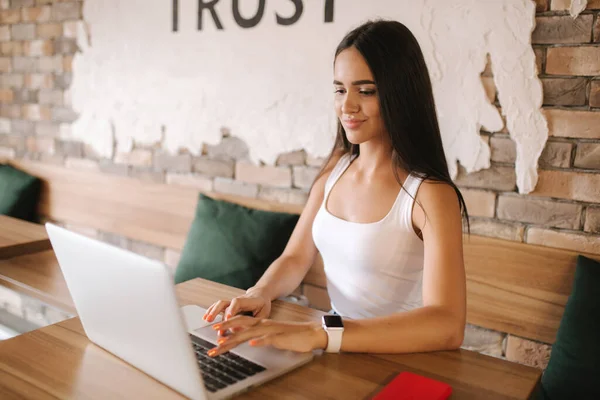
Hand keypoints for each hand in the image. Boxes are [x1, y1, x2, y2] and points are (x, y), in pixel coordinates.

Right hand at [203, 287, 271, 334]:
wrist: (260, 295)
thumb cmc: (262, 306)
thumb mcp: (263, 314)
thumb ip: (253, 321)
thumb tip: (238, 329)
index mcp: (248, 300)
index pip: (237, 302)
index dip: (232, 309)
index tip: (227, 318)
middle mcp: (238, 300)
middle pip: (225, 303)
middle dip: (217, 312)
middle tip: (211, 321)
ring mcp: (232, 302)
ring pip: (220, 304)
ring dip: (212, 311)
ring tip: (206, 320)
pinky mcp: (228, 305)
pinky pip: (218, 306)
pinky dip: (211, 310)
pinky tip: (205, 317)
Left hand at [206, 316, 327, 356]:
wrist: (310, 333)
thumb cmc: (290, 335)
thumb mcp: (271, 336)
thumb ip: (258, 336)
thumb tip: (246, 340)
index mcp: (261, 324)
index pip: (240, 324)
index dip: (227, 328)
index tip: (214, 334)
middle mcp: (263, 324)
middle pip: (241, 325)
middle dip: (226, 329)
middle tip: (213, 334)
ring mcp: (271, 330)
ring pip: (250, 333)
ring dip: (235, 337)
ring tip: (223, 341)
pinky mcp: (280, 337)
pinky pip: (268, 339)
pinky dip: (259, 341)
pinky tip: (251, 344)